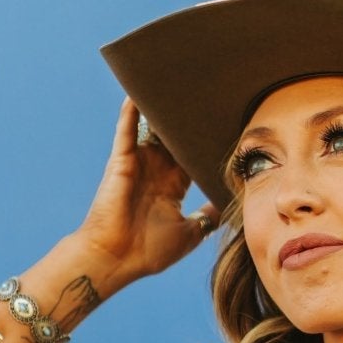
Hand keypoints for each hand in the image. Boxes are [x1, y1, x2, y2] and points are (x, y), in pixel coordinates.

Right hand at [76, 97, 220, 288]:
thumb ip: (208, 216)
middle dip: (189, 121)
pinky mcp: (122, 160)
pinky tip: (139, 90)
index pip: (192, 157)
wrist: (115, 259)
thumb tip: (227, 205)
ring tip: (180, 84)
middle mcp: (155, 172)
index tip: (224, 126)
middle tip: (207, 96)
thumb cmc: (148, 251)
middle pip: (175, 138)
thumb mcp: (190, 233)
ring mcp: (137, 164)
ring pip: (153, 129)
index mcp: (170, 188)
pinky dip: (132, 110)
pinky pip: (127, 129)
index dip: (206, 143)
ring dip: (163, 110)